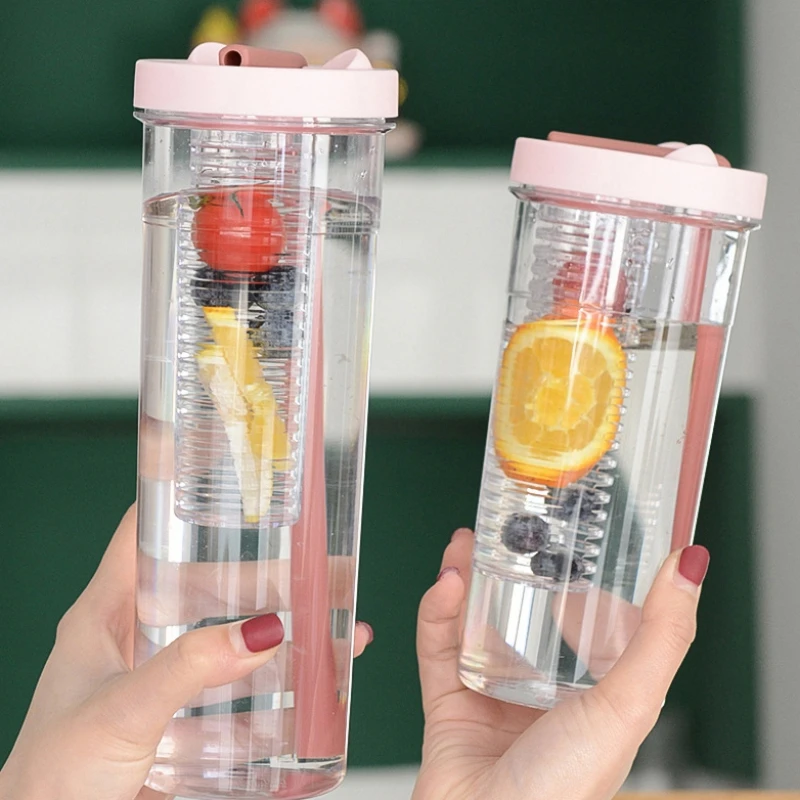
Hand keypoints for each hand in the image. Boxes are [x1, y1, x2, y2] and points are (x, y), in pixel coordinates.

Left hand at [0, 506, 372, 799]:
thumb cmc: (51, 781)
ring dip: (281, 633)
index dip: (180, 500)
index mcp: (106, 615)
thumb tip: (260, 631)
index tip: (228, 478)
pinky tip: (315, 687)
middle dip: (264, 577)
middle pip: (209, 587)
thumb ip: (188, 668)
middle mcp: (139, 639)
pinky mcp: (187, 720)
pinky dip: (281, 687)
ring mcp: (165, 679)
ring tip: (331, 622)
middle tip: (315, 567)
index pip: (142, 533)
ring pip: (231, 638)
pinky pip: (241, 692)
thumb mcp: (122, 709)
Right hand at [413, 529, 707, 799]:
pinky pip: (438, 649)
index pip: (594, 632)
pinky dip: (437, 614)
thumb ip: (661, 637)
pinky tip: (447, 584)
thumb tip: (690, 567)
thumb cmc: (563, 791)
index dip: (587, 590)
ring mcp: (493, 700)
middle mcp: (543, 698)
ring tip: (467, 543)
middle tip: (511, 535)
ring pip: (477, 626)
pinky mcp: (449, 705)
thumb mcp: (627, 706)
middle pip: (527, 620)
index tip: (581, 550)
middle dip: (515, 576)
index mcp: (592, 702)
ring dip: (469, 582)